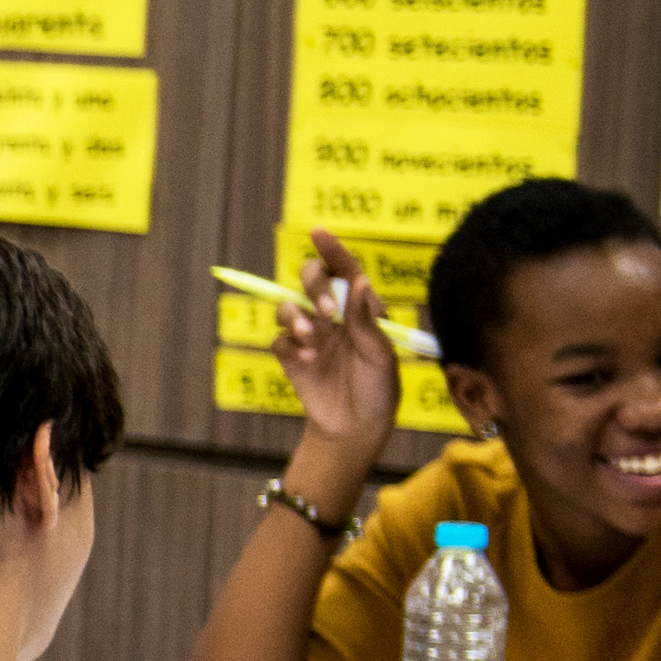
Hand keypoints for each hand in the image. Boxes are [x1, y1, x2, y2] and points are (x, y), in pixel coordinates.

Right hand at [274, 224, 403, 472]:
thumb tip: (358, 280)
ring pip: (288, 305)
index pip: (344, 269)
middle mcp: (333, 315)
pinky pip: (280, 338)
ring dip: (295, 316)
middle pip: (310, 279)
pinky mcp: (291, 355)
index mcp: (360, 308)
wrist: (356, 427)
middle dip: (313, 286)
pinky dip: (290, 343)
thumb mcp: (380, 353)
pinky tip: (306, 360)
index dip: (331, 249)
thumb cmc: (379, 388)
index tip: (318, 232)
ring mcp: (310, 334)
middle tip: (326, 312)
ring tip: (310, 338)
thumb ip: (365, 318)